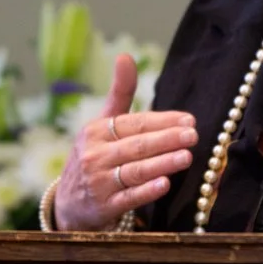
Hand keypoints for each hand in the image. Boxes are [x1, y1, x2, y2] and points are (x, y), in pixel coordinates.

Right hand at [51, 53, 198, 230]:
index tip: (189, 120)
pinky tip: (165, 184)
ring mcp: (98, 183)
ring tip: (187, 157)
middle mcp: (94, 155)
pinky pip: (128, 198)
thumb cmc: (95, 157)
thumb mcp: (102, 125)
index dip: (162, 121)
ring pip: (135, 170)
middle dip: (167, 139)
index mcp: (95, 131)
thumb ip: (119, 93)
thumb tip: (125, 56)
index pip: (134, 123)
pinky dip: (146, 191)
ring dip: (162, 163)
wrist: (69, 204)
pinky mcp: (104, 207)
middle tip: (193, 136)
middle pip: (136, 145)